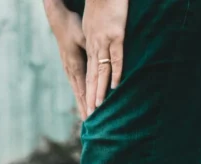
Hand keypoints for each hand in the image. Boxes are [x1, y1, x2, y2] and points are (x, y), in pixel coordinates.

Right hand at [43, 0, 88, 119]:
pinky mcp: (69, 66)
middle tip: (89, 124)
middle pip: (79, 94)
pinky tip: (82, 100)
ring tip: (86, 116)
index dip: (88, 103)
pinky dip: (80, 95)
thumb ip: (90, 51)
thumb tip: (98, 62)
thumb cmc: (72, 26)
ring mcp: (69, 69)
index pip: (83, 90)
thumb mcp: (83, 38)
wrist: (58, 20)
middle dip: (85, 109)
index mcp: (75, 66)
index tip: (92, 115)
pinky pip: (76, 84)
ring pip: (77, 90)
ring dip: (82, 104)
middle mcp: (71, 70)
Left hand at [83, 0, 127, 115]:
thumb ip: (93, 44)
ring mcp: (103, 42)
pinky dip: (115, 71)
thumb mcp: (92, 29)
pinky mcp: (115, 35)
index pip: (84, 76)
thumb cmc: (99, 8)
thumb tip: (96, 58)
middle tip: (89, 117)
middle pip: (90, 78)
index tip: (85, 110)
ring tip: (98, 107)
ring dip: (99, 90)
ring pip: (100, 71)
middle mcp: (92, 47)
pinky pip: (115, 56)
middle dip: (89, 98)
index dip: (85, 93)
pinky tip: (115, 85)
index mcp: (87, 47)